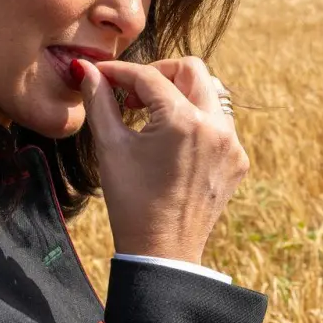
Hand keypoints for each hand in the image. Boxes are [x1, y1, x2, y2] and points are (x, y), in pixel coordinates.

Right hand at [75, 57, 248, 264]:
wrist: (162, 252)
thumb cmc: (131, 202)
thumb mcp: (111, 147)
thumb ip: (99, 101)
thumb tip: (85, 70)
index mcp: (183, 120)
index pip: (149, 77)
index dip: (119, 72)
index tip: (101, 75)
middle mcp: (216, 126)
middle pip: (192, 69)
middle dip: (159, 73)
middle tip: (133, 93)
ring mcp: (232, 144)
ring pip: (211, 93)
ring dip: (181, 94)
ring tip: (151, 116)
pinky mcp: (237, 160)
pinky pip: (220, 123)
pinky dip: (197, 121)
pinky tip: (172, 141)